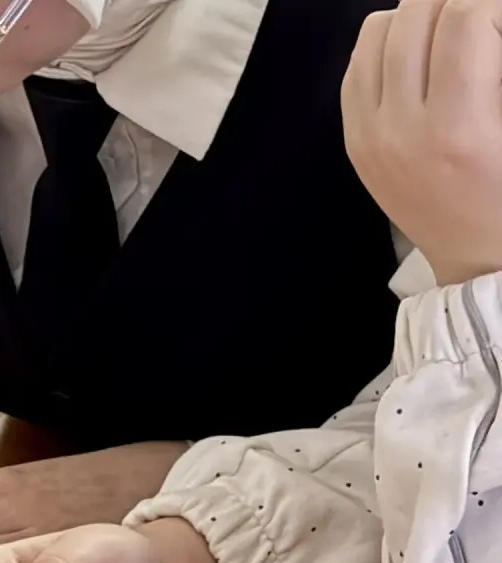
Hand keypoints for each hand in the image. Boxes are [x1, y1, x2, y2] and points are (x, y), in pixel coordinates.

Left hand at [341, 0, 501, 284]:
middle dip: (453, 2)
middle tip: (480, 16)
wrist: (480, 259)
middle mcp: (400, 131)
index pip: (464, 20)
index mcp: (457, 128)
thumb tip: (486, 19)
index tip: (497, 16)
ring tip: (451, 27)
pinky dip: (385, 46)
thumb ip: (499, 68)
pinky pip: (356, 67)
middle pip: (413, 17)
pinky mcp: (353, 143)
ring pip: (376, 33)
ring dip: (416, 16)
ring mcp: (368, 137)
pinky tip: (418, 53)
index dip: (488, 3)